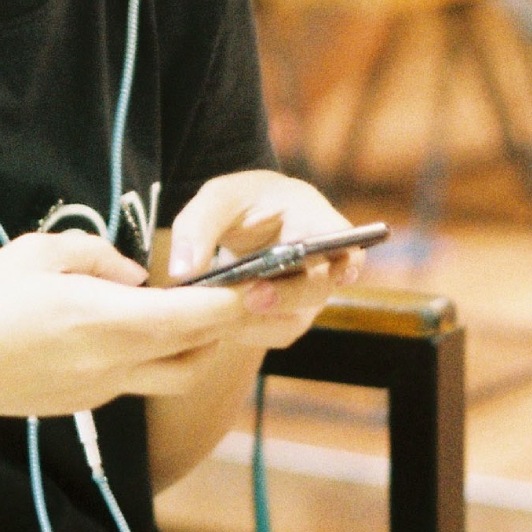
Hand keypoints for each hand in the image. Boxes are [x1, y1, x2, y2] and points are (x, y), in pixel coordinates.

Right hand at [0, 231, 248, 419]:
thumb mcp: (38, 252)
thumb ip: (98, 256)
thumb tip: (133, 275)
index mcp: (106, 321)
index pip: (195, 317)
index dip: (238, 302)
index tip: (267, 283)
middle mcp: (115, 364)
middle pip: (199, 352)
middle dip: (228, 325)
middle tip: (242, 293)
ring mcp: (103, 390)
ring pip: (175, 373)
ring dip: (195, 345)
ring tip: (191, 310)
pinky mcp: (87, 403)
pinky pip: (139, 378)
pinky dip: (154, 354)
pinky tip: (132, 327)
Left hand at [166, 171, 363, 350]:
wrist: (243, 222)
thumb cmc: (240, 202)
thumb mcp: (217, 199)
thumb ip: (197, 227)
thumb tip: (184, 271)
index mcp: (314, 219)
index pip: (346, 243)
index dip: (348, 261)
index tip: (340, 273)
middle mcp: (321, 261)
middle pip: (318, 288)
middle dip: (285, 297)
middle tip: (250, 299)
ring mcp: (308, 292)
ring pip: (294, 319)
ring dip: (258, 321)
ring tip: (219, 316)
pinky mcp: (290, 315)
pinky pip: (274, 332)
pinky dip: (247, 331)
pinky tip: (219, 322)